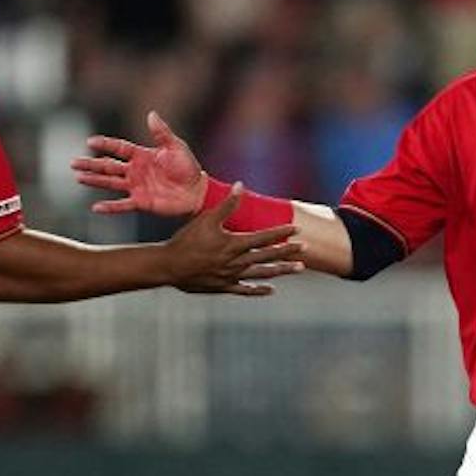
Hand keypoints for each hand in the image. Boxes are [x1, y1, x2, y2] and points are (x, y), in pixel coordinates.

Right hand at [71, 110, 206, 216]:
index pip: (119, 148)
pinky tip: (96, 207)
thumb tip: (151, 114)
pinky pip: (122, 205)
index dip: (105, 144)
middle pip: (108, 166)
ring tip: (78, 178)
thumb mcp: (175, 146)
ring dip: (94, 181)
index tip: (89, 142)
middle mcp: (135, 170)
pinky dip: (110, 207)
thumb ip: (162, 132)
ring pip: (110, 183)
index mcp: (142, 155)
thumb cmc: (187, 167)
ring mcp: (136, 187)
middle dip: (91, 164)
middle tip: (73, 163)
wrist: (197, 191)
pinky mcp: (141, 202)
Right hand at [164, 184, 303, 296]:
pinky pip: (245, 290)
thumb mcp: (206, 218)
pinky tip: (271, 290)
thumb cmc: (186, 240)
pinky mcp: (223, 287)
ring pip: (262, 273)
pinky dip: (258, 290)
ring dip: (282, 270)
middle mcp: (236, 261)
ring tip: (299, 268)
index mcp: (234, 244)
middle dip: (288, 251)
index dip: (281, 232)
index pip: (264, 237)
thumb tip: (241, 185)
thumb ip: (226, 204)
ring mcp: (231, 276)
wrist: (169, 266)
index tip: (297, 229)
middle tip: (306, 249)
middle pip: (268, 256)